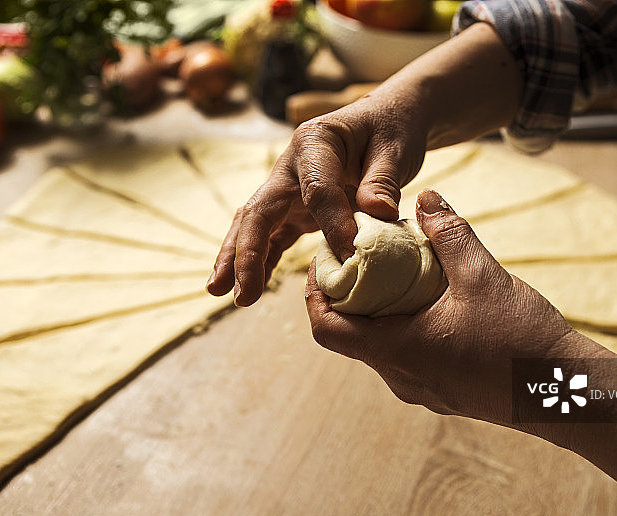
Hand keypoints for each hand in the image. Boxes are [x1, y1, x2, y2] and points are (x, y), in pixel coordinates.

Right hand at [206, 90, 428, 305]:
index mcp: (315, 142)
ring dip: (240, 260)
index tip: (349, 256)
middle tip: (240, 292)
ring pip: (256, 226)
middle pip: (260, 210)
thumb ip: (383, 181)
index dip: (331, 223)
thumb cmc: (391, 129)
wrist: (387, 121)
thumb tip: (379, 214)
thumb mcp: (395, 149)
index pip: (316, 189)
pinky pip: (274, 237)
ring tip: (222, 293)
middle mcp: (291, 166)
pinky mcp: (296, 209)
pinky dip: (263, 261)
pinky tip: (250, 289)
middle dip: (246, 252)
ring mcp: (289, 189)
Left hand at [304, 189, 572, 423]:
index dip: (314, 293)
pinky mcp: (440, 393)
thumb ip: (449, 233)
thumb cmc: (524, 340)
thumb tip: (427, 197)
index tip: (325, 260)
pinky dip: (402, 327)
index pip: (326, 328)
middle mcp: (400, 377)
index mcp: (398, 350)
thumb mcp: (483, 276)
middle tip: (361, 257)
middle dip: (348, 295)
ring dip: (377, 311)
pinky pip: (404, 357)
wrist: (567, 396)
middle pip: (349, 335)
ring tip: (396, 273)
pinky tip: (429, 302)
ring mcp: (420, 390)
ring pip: (378, 346)